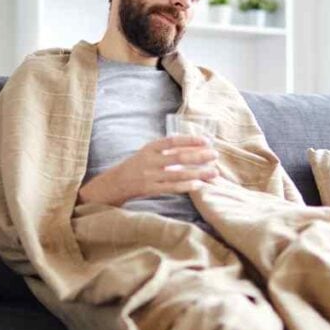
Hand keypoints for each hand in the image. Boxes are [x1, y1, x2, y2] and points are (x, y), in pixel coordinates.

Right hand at [77, 135, 218, 205]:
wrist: (114, 184)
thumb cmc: (136, 167)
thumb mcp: (148, 153)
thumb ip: (167, 151)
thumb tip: (194, 148)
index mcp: (150, 148)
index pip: (173, 141)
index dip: (190, 140)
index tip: (206, 141)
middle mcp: (149, 160)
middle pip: (179, 157)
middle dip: (199, 156)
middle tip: (215, 155)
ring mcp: (149, 176)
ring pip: (178, 174)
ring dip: (198, 173)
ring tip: (214, 173)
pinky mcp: (149, 189)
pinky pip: (171, 188)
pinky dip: (186, 186)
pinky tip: (199, 185)